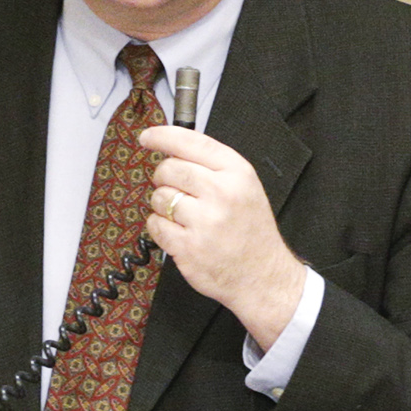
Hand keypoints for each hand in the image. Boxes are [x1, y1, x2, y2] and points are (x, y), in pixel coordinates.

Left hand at [140, 125, 305, 350]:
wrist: (263, 275)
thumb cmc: (251, 230)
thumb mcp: (245, 187)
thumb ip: (212, 166)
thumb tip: (170, 149)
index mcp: (237, 173)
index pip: (191, 142)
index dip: (163, 136)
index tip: (147, 137)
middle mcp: (221, 193)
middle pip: (169, 169)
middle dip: (164, 177)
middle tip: (174, 189)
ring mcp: (204, 222)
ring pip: (159, 198)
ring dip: (163, 206)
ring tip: (184, 217)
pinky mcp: (188, 248)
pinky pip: (155, 225)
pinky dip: (160, 228)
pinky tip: (179, 233)